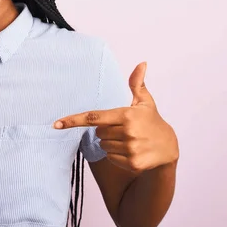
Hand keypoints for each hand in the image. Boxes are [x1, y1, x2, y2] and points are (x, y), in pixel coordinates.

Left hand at [54, 62, 177, 172]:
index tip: (56, 124)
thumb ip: (137, 83)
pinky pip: (111, 158)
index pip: (94, 118)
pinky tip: (131, 151)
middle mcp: (128, 132)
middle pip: (98, 133)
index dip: (73, 120)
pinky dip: (117, 156)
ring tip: (129, 140)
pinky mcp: (133, 164)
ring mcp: (130, 149)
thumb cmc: (152, 121)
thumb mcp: (145, 102)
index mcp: (126, 115)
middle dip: (106, 131)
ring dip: (111, 144)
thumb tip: (141, 63)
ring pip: (103, 146)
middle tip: (123, 129)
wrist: (170, 147)